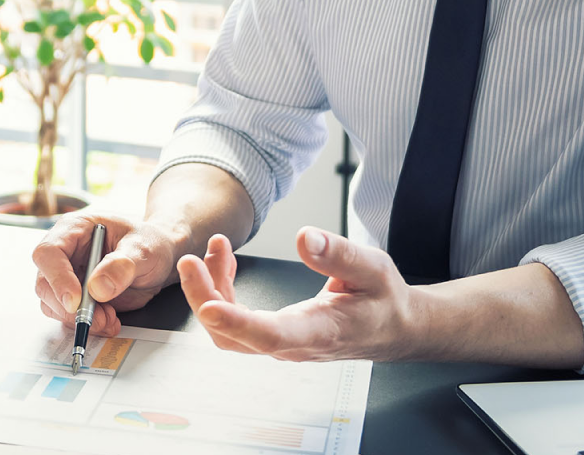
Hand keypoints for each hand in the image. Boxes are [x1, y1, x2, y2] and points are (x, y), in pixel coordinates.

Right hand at [30, 211, 184, 337]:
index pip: (49, 253)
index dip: (57, 278)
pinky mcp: (75, 296)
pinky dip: (87, 324)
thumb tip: (97, 288)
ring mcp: (68, 275)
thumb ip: (122, 265)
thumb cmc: (150, 243)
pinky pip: (68, 316)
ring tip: (110, 319)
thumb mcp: (144, 249)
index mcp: (74, 229)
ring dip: (79, 319)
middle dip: (70, 308)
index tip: (76, 301)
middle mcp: (65, 252)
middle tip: (99, 318)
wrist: (159, 258)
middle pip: (45, 283)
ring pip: (53, 304)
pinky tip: (109, 321)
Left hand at [178, 227, 415, 361]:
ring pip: (227, 330)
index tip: (208, 307)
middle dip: (204, 299)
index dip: (237, 323)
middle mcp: (292, 345)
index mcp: (319, 332)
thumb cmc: (384, 299)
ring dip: (210, 289)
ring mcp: (278, 344)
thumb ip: (338, 254)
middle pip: (232, 337)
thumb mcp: (373, 268)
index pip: (270, 336)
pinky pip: (234, 320)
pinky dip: (222, 290)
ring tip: (216, 247)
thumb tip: (304, 237)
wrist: (393, 327)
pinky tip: (225, 261)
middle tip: (190, 260)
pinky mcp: (271, 334)